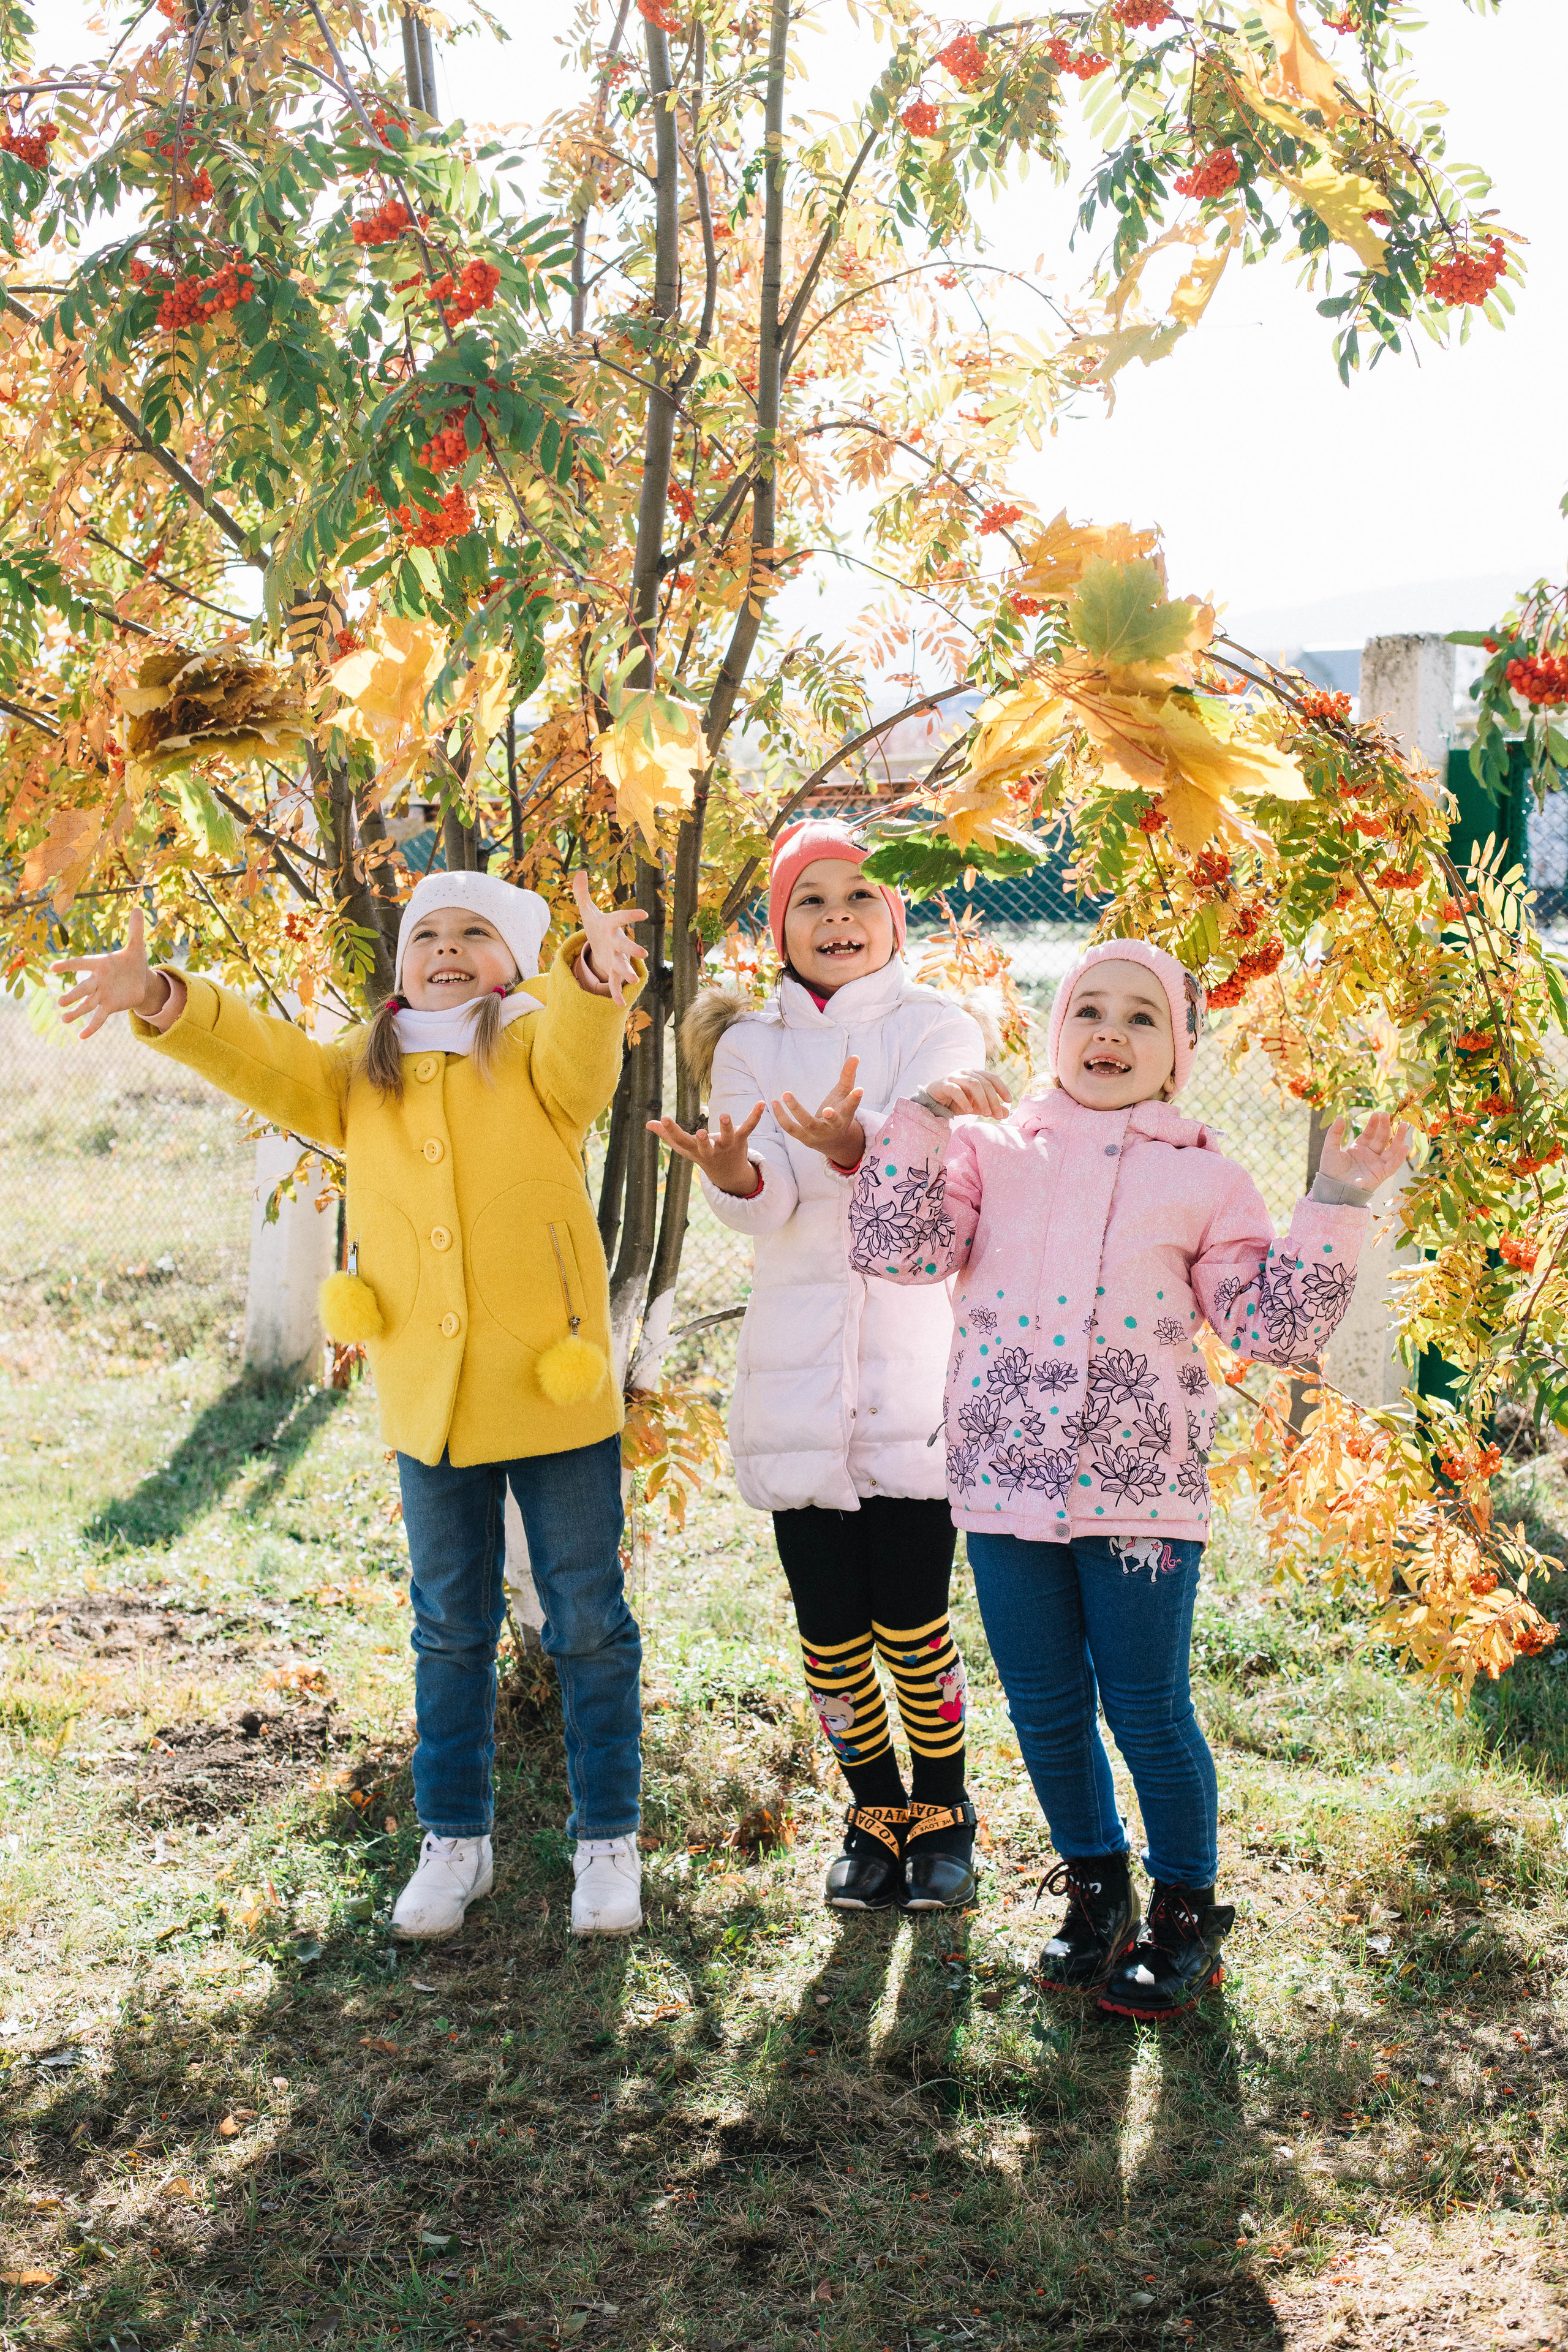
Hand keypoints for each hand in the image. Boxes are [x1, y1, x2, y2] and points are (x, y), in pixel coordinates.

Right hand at [52, 905, 175, 1037]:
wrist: (141, 981)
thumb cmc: (133, 962)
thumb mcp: (137, 947)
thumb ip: (135, 930)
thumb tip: (139, 908)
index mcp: (101, 964)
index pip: (82, 963)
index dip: (69, 965)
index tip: (53, 967)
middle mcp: (98, 980)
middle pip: (83, 988)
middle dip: (73, 994)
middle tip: (61, 1001)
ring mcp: (102, 995)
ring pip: (87, 1004)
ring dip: (77, 1011)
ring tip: (64, 1019)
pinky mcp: (109, 1006)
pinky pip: (99, 1018)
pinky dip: (92, 1027)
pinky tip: (82, 1037)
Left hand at [572, 871, 645, 1006]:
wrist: (602, 945)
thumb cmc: (597, 926)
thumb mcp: (587, 910)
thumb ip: (583, 893)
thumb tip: (579, 872)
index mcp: (610, 926)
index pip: (621, 919)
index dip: (631, 916)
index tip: (643, 915)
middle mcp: (617, 943)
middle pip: (625, 946)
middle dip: (633, 949)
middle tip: (643, 953)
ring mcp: (616, 958)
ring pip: (622, 966)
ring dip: (627, 973)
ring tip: (633, 980)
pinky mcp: (612, 971)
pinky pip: (615, 983)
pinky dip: (616, 993)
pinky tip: (617, 1004)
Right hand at [647, 1103, 764, 1197]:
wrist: (729, 1174)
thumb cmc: (702, 1156)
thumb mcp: (685, 1148)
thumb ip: (667, 1135)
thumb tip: (648, 1124)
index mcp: (695, 1151)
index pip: (681, 1142)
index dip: (671, 1131)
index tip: (663, 1119)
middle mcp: (711, 1150)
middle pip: (706, 1147)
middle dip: (703, 1141)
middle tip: (700, 1133)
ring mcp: (727, 1146)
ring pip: (728, 1137)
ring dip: (727, 1127)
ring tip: (724, 1115)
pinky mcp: (741, 1140)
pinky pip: (749, 1127)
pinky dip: (755, 1116)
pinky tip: (762, 1103)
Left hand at [771, 1056, 865, 1169]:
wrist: (832, 1141)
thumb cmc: (839, 1112)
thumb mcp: (844, 1095)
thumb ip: (848, 1076)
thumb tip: (855, 1056)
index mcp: (845, 1115)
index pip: (851, 1106)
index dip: (854, 1099)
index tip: (860, 1089)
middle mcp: (833, 1127)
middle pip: (832, 1122)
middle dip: (831, 1116)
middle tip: (827, 1109)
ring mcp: (818, 1134)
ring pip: (808, 1123)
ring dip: (796, 1109)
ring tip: (786, 1093)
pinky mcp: (803, 1138)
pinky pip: (790, 1128)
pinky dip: (781, 1117)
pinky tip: (774, 1103)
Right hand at [925, 1067, 1012, 1118]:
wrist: (933, 1101)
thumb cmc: (956, 1102)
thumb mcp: (975, 1106)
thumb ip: (990, 1108)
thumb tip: (1006, 1112)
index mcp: (975, 1074)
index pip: (992, 1077)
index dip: (1002, 1088)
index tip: (1009, 1101)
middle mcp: (965, 1072)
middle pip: (984, 1083)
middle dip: (993, 1099)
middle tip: (998, 1115)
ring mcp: (954, 1076)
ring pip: (973, 1084)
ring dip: (982, 1100)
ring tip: (986, 1114)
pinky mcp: (943, 1084)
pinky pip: (956, 1090)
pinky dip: (964, 1100)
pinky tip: (969, 1111)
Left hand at [1319, 1109, 1410, 1192]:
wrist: (1334, 1188)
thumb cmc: (1331, 1171)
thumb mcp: (1330, 1149)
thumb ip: (1334, 1133)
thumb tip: (1340, 1117)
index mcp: (1358, 1149)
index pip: (1369, 1134)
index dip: (1373, 1124)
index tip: (1377, 1114)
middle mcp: (1369, 1155)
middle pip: (1381, 1138)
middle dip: (1385, 1126)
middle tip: (1387, 1114)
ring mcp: (1376, 1164)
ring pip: (1391, 1149)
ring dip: (1398, 1138)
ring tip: (1404, 1125)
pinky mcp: (1381, 1174)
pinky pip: (1393, 1164)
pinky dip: (1400, 1156)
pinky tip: (1405, 1145)